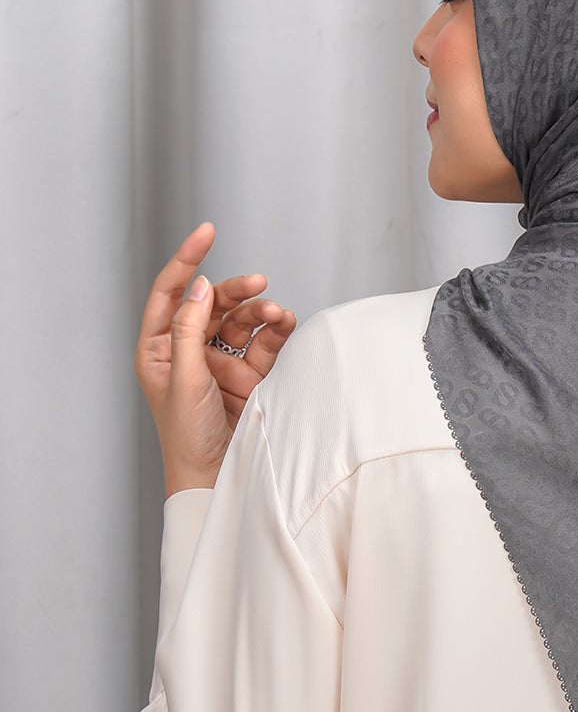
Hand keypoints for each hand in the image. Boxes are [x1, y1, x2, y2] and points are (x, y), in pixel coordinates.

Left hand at [134, 221, 298, 488]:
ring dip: (260, 312)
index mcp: (159, 349)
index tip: (206, 233)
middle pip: (212, 303)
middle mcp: (189, 351)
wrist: (215, 478)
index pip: (171, 293)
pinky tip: (284, 324)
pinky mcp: (250, 375)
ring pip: (242, 320)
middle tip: (258, 283)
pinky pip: (265, 342)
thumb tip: (200, 287)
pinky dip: (276, 330)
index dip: (187, 260)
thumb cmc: (187, 437)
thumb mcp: (183, 379)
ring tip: (277, 313)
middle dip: (235, 290)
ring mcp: (221, 362)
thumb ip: (189, 330)